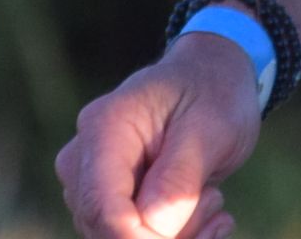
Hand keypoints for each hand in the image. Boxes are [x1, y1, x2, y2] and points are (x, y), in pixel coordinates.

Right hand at [56, 33, 262, 238]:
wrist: (211, 78)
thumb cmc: (212, 93)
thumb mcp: (212, 126)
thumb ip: (180, 176)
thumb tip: (154, 226)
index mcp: (105, 129)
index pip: (102, 207)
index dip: (139, 238)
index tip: (191, 237)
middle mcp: (84, 158)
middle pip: (106, 229)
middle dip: (167, 235)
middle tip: (217, 202)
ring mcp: (92, 181)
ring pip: (120, 237)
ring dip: (177, 234)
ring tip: (214, 199)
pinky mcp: (107, 199)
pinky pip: (131, 235)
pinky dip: (175, 234)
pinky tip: (208, 210)